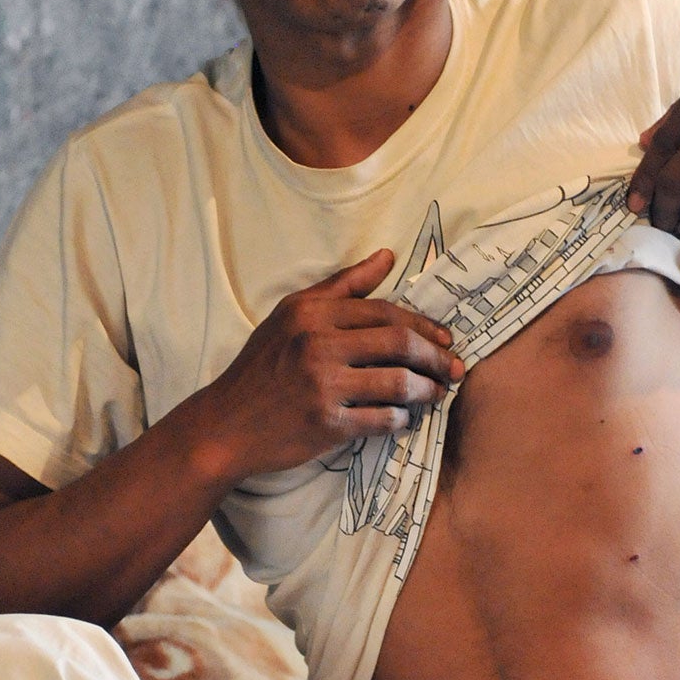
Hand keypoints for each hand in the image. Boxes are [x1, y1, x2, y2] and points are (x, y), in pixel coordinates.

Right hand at [197, 251, 464, 480]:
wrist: (226, 424)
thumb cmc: (262, 367)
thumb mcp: (291, 314)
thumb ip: (342, 286)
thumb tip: (387, 256)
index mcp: (311, 312)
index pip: (384, 311)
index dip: (424, 326)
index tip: (445, 340)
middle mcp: (316, 343)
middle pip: (398, 342)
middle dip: (436, 357)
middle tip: (454, 369)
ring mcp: (321, 384)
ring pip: (397, 382)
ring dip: (427, 389)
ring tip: (437, 393)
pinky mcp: (325, 423)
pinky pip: (381, 419)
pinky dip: (400, 419)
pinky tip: (404, 417)